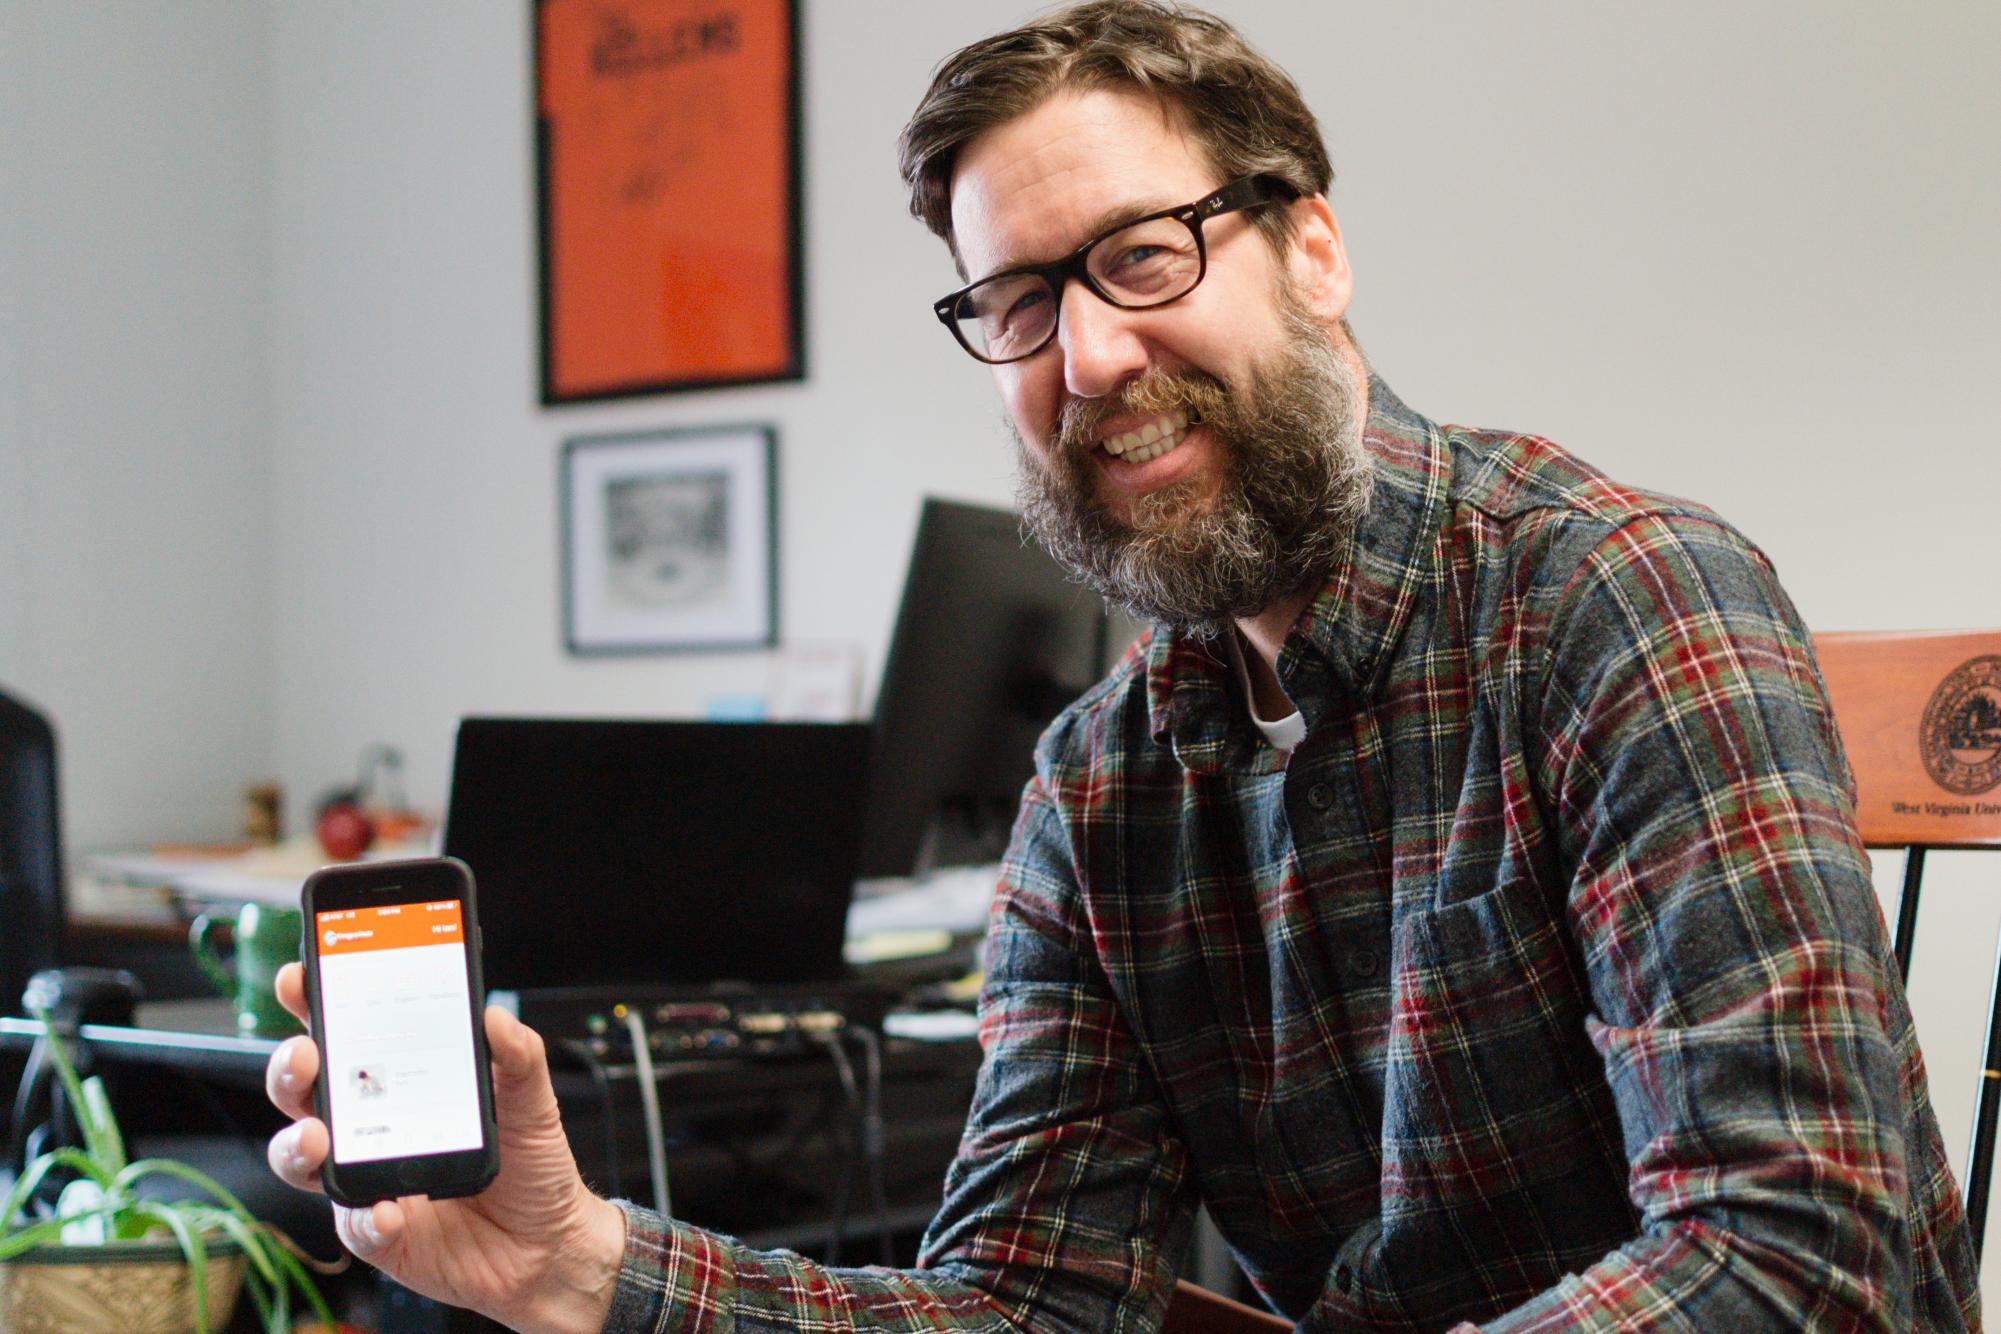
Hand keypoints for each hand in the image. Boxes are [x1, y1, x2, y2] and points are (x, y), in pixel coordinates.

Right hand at [264, 963, 625, 1333]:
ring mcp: (368, 1179)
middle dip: (290, 1067)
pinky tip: (388, 1210)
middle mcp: (371, 1127)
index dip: (314, 1004)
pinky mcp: (379, 1232)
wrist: (550, 1242)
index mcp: (400, 1082)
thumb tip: (494, 1016)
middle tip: (307, 1055)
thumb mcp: (533, 1099)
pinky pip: (355, 1225)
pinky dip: (366, 1217)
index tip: (300, 978)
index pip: (346, 1034)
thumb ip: (517, 1056)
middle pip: (305, 1090)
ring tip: (317, 1137)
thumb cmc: (531, 1164)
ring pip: (303, 1157)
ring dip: (297, 1143)